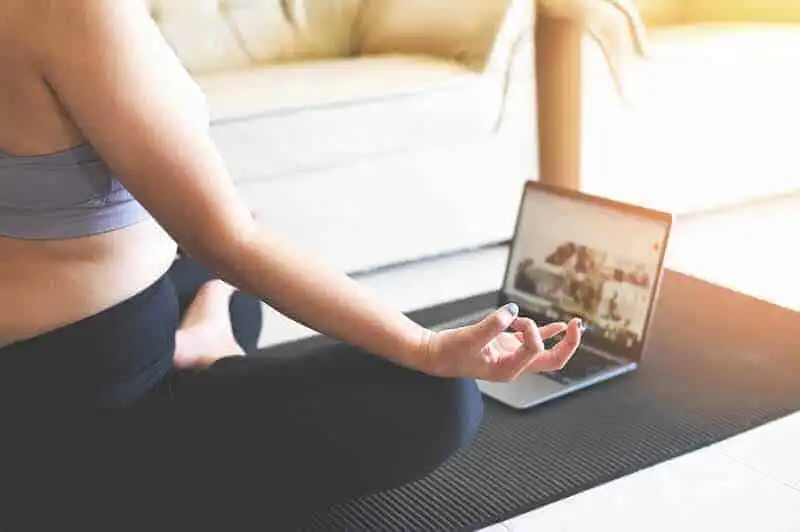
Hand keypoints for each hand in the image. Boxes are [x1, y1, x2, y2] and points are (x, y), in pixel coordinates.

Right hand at [420, 304, 582, 381]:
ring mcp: (511, 356)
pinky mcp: (506, 346)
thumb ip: (493, 324)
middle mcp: (513, 366)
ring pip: (545, 351)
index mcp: (507, 370)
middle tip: (576, 327)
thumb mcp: (470, 337)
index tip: (515, 318)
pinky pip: (532, 341)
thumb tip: (512, 311)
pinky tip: (558, 326)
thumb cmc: (449, 352)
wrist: (434, 355)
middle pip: (552, 360)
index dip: (531, 330)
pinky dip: (544, 332)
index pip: (534, 350)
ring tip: (573, 324)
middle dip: (568, 344)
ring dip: (559, 337)